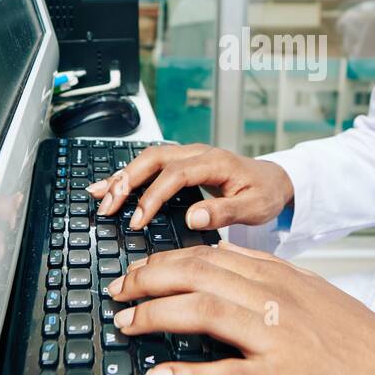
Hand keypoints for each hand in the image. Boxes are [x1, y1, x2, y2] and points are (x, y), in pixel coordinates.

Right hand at [87, 144, 293, 231]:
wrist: (275, 181)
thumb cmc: (266, 193)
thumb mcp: (254, 207)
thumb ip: (225, 212)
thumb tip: (195, 217)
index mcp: (215, 163)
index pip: (175, 174)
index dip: (153, 196)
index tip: (138, 220)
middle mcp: (199, 154)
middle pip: (154, 159)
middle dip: (126, 181)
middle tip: (108, 206)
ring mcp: (189, 156)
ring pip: (148, 159)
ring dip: (122, 176)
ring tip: (98, 195)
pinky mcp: (183, 163)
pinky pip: (151, 164)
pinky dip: (128, 174)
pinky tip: (110, 186)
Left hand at [108, 243, 374, 374]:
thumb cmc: (368, 346)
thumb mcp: (319, 296)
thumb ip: (273, 281)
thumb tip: (226, 268)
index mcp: (285, 277)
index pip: (210, 256)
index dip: (164, 261)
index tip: (138, 271)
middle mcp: (279, 298)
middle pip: (197, 273)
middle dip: (147, 279)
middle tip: (119, 292)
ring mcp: (281, 337)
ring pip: (204, 310)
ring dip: (154, 315)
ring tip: (127, 325)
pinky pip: (226, 374)